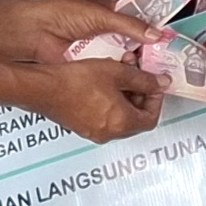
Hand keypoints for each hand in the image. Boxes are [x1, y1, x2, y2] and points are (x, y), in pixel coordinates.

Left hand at [14, 0, 160, 62]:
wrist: (33, 33)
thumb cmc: (61, 14)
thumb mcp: (100, 15)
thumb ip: (129, 24)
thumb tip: (155, 34)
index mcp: (111, 13)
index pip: (138, 22)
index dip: (152, 32)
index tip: (169, 42)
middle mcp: (107, 32)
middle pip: (133, 44)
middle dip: (146, 53)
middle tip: (165, 63)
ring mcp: (98, 50)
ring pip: (123, 60)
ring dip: (134, 66)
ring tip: (152, 75)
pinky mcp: (90, 66)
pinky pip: (109, 72)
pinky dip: (119, 76)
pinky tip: (132, 82)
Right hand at [22, 59, 163, 142]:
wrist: (44, 87)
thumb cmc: (76, 81)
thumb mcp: (117, 73)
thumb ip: (144, 79)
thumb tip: (160, 83)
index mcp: (122, 123)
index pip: (151, 118)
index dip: (155, 99)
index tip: (153, 83)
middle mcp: (109, 133)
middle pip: (135, 118)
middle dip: (139, 95)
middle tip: (136, 75)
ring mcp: (93, 132)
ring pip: (119, 117)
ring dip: (124, 97)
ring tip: (118, 75)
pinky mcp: (81, 126)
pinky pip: (103, 117)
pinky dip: (109, 102)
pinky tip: (102, 83)